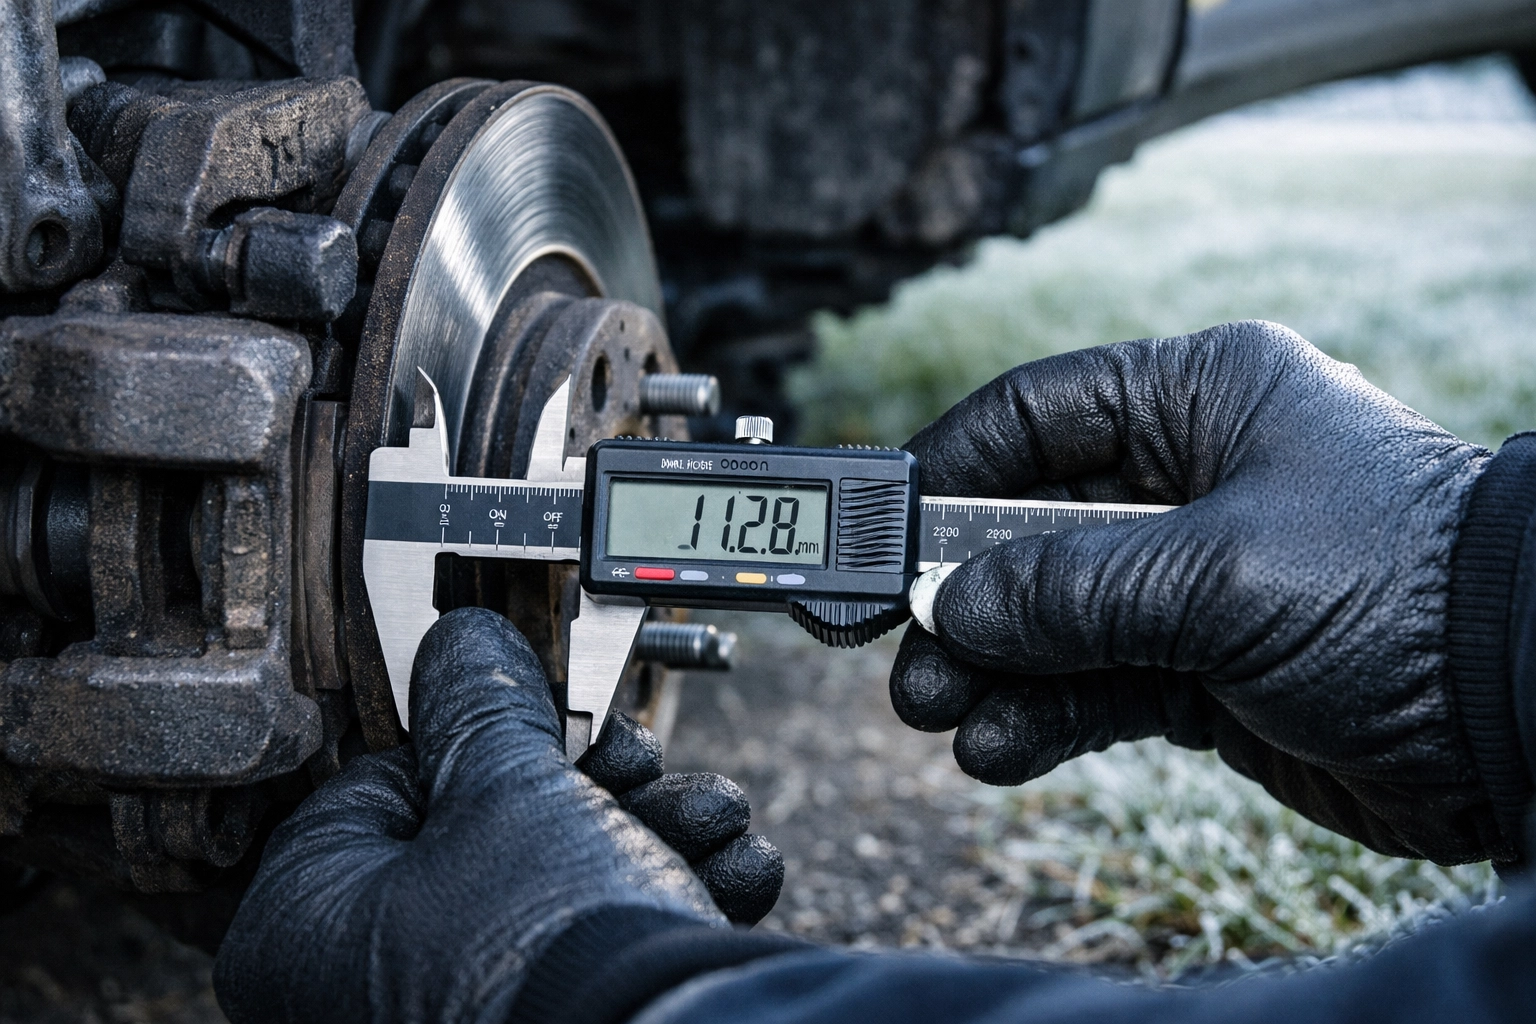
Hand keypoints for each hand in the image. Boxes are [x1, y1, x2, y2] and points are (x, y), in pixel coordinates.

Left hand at [215, 607, 779, 1023]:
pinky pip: (596, 941)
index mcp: (310, 926)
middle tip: (638, 765)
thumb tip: (464, 647)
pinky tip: (730, 867)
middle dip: (597, 785)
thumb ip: (481, 706)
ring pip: (560, 880)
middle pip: (489, 830)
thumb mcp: (508, 787)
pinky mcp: (553, 1020)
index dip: (479, 740)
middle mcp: (368, 981)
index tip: (547, 724)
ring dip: (656, 831)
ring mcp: (460, 1005)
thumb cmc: (546, 945)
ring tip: (708, 816)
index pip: (384, 785)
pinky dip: (667, 895)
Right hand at [892, 321, 1509, 863]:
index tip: (885, 531)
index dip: (950, 467)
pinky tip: (996, 747)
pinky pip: (1091, 684)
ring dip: (989, 666)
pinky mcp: (1201, 668)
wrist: (1523, 713)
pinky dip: (1040, 715)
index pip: (1037, 413)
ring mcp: (1189, 580)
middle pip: (1026, 526)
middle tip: (900, 650)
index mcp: (1199, 401)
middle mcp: (1187, 481)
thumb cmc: (1404, 591)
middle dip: (960, 593)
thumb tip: (953, 609)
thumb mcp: (1222, 570)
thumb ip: (1072, 588)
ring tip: (937, 713)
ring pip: (1050, 616)